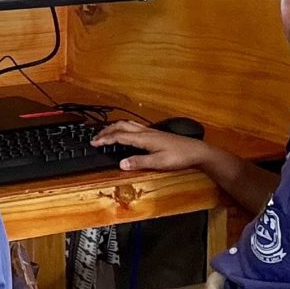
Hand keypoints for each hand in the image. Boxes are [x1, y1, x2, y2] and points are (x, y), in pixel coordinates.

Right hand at [91, 121, 207, 172]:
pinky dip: (124, 128)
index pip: (119, 136)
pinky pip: (134, 127)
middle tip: (95, 137)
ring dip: (115, 127)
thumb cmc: (179, 156)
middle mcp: (145, 132)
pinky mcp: (154, 133)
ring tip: (106, 133)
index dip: (105, 139)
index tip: (94, 142)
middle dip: (106, 131)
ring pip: (128, 125)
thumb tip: (121, 164)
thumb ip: (139, 162)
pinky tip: (126, 133)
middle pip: (121, 126)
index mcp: (144, 138)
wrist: (196, 151)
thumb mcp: (158, 163)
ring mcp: (150, 131)